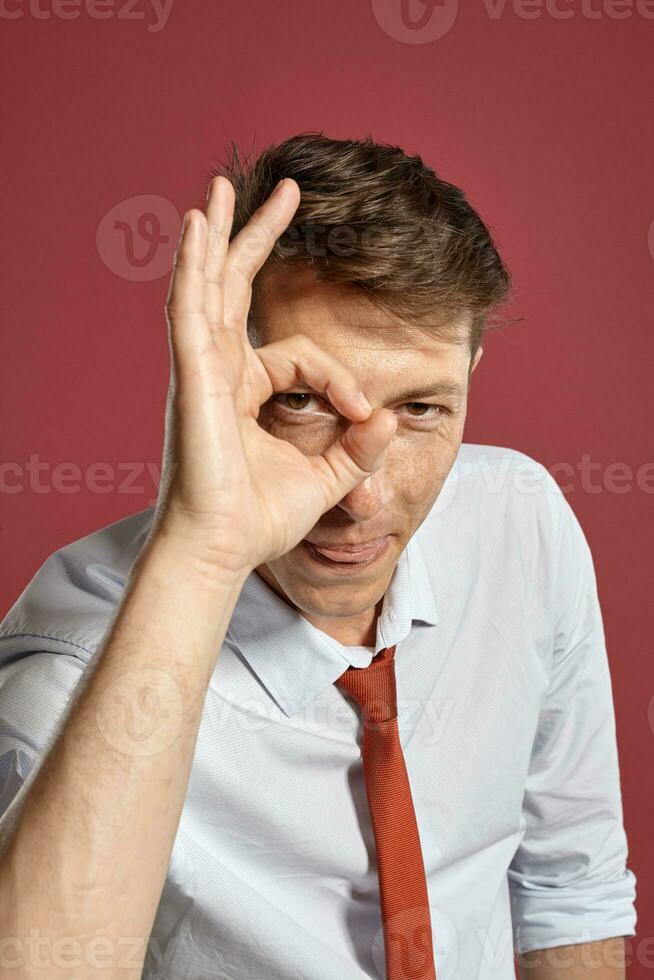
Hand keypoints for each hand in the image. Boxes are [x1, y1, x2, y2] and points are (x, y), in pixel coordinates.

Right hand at [153, 175, 396, 577]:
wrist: (224, 550)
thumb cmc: (260, 520)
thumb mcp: (327, 479)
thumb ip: (359, 448)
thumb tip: (390, 416)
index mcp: (246, 392)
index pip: (303, 358)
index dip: (340, 378)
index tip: (363, 413)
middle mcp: (219, 372)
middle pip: (235, 289)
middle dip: (255, 237)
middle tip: (282, 192)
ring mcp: (200, 370)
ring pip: (206, 287)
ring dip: (215, 235)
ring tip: (220, 187)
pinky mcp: (191, 376)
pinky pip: (190, 308)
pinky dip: (192, 265)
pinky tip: (199, 224)